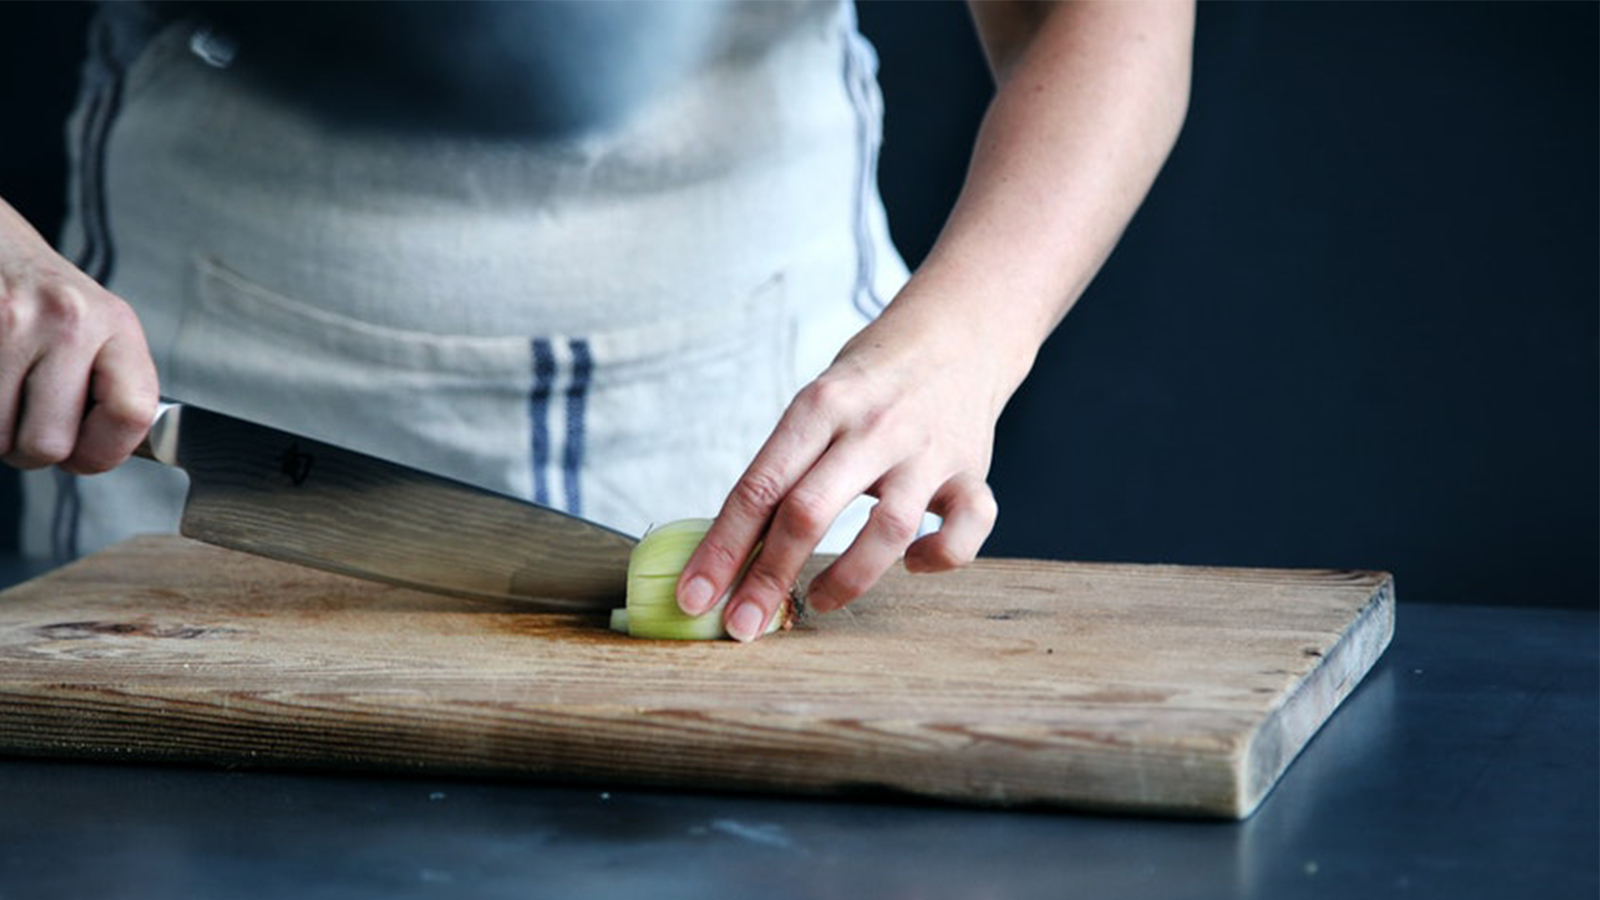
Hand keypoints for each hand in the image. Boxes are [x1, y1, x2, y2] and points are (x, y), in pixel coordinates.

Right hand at [0, 199, 158, 472]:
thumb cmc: (44, 296)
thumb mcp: (98, 328)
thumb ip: (111, 388)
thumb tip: (101, 455)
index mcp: (115, 324)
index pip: (132, 414)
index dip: (104, 452)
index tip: (85, 454)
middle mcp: (68, 320)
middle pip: (49, 443)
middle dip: (31, 449)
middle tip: (27, 422)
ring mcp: (10, 322)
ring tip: (3, 395)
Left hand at [676, 292, 1021, 640]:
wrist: (957, 331)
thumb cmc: (870, 381)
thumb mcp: (818, 402)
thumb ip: (787, 465)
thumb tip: (731, 550)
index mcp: (820, 405)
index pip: (758, 486)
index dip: (722, 548)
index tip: (695, 596)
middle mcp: (873, 426)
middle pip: (808, 511)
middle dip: (768, 579)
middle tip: (742, 626)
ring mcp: (927, 450)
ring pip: (887, 530)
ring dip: (846, 579)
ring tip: (818, 600)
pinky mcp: (972, 470)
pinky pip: (969, 526)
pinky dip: (941, 556)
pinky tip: (914, 562)